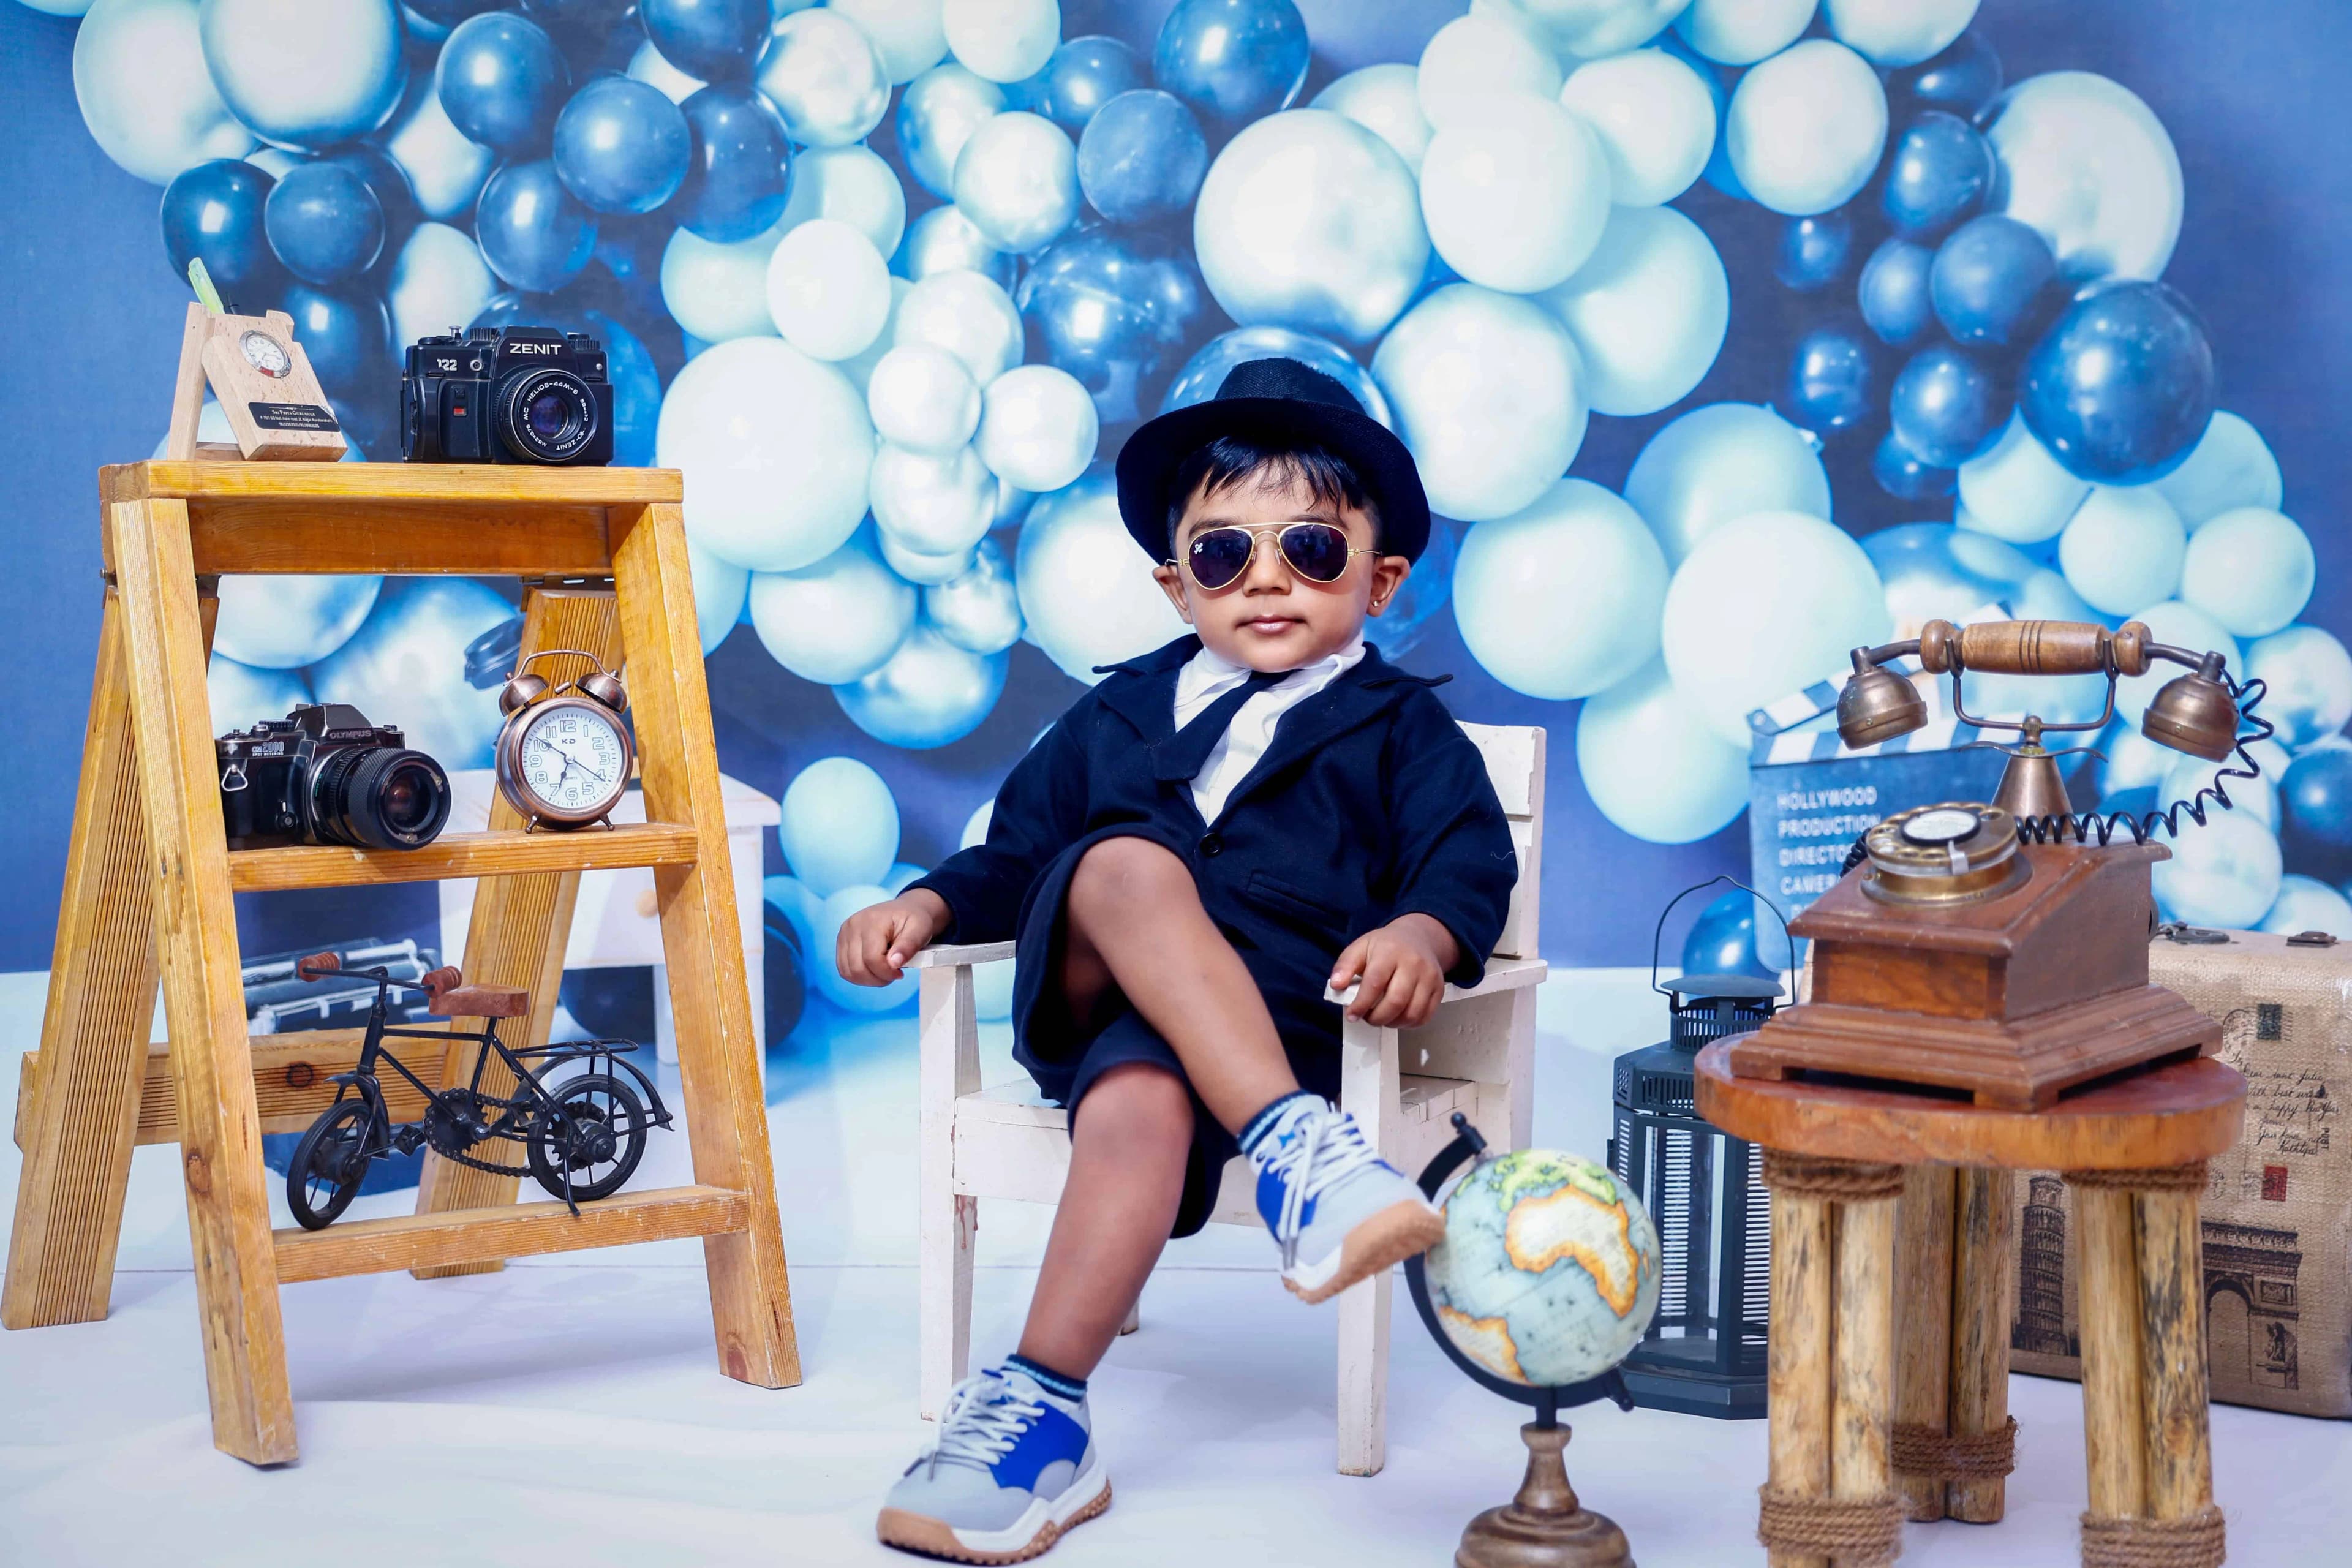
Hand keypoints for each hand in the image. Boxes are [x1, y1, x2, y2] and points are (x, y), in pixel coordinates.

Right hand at [835, 889, 949, 986]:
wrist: (907, 909)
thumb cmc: (914, 920)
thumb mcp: (921, 929)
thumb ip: (909, 946)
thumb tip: (893, 963)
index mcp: (872, 921)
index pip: (872, 959)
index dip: (887, 973)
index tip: (900, 973)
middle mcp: (853, 926)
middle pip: (858, 968)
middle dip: (878, 979)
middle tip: (893, 974)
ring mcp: (844, 934)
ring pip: (848, 972)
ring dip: (868, 979)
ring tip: (884, 972)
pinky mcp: (842, 942)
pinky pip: (844, 970)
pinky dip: (859, 976)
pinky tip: (874, 970)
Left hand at [1328, 914, 1459, 1028]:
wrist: (1418, 938)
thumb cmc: (1385, 946)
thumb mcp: (1361, 947)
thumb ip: (1345, 965)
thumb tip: (1336, 985)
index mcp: (1390, 951)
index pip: (1375, 983)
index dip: (1361, 1004)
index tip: (1352, 1015)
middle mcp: (1414, 963)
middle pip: (1396, 1001)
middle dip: (1377, 1017)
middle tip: (1367, 1018)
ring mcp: (1430, 977)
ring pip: (1412, 1013)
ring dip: (1392, 1023)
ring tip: (1381, 1017)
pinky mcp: (1439, 989)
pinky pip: (1424, 1016)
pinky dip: (1408, 1023)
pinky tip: (1397, 1017)